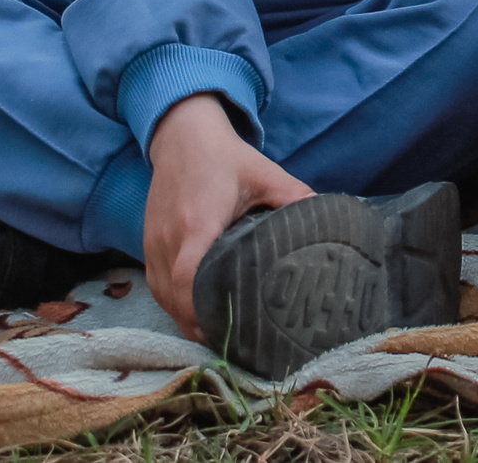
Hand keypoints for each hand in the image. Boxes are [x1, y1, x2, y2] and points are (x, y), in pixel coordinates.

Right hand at [141, 93, 311, 339]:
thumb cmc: (226, 157)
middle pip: (173, 298)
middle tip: (236, 341)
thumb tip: (330, 221)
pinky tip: (197, 315)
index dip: (201, 308)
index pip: (186, 277)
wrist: (183, 136)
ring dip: (185, 319)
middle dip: (199, 324)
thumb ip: (296, 198)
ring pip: (162, 297)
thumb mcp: (265, 173)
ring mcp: (153, 242)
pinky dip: (174, 306)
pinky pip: (156, 287)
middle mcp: (168, 236)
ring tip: (219, 334)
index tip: (228, 326)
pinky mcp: (148, 244)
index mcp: (197, 221)